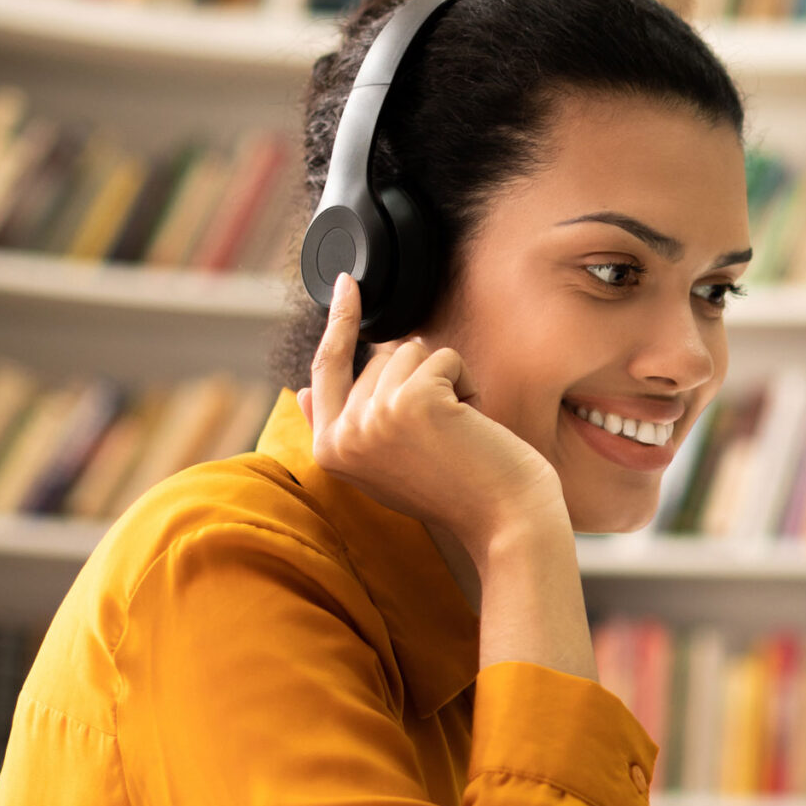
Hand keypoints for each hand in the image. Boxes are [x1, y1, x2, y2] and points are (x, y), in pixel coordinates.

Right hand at [298, 273, 564, 557]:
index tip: (348, 283)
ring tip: (456, 431)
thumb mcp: (382, 462)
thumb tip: (300, 390)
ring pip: (411, 353)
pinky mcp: (412, 403)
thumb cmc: (455, 491)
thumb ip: (344, 426)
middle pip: (378, 359)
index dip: (338, 324)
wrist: (505, 522)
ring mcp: (373, 418)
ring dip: (446, 383)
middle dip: (421, 381)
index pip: (324, 370)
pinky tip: (472, 425)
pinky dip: (467, 383)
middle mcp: (343, 436)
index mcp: (330, 451)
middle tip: (442, 435)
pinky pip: (443, 358)